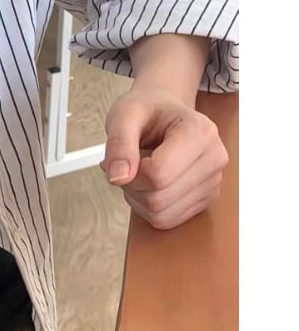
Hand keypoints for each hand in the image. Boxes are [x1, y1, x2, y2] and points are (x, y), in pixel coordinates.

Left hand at [101, 85, 227, 229]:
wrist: (164, 110)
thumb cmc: (148, 110)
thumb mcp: (124, 115)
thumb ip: (118, 143)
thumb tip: (117, 177)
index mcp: (199, 132)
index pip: (158, 174)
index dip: (130, 172)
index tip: (124, 156)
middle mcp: (214, 159)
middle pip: (159, 198)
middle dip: (132, 185)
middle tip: (130, 161)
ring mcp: (213, 182)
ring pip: (162, 214)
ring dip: (139, 197)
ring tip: (142, 168)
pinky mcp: (205, 200)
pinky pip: (168, 220)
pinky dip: (149, 207)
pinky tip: (150, 183)